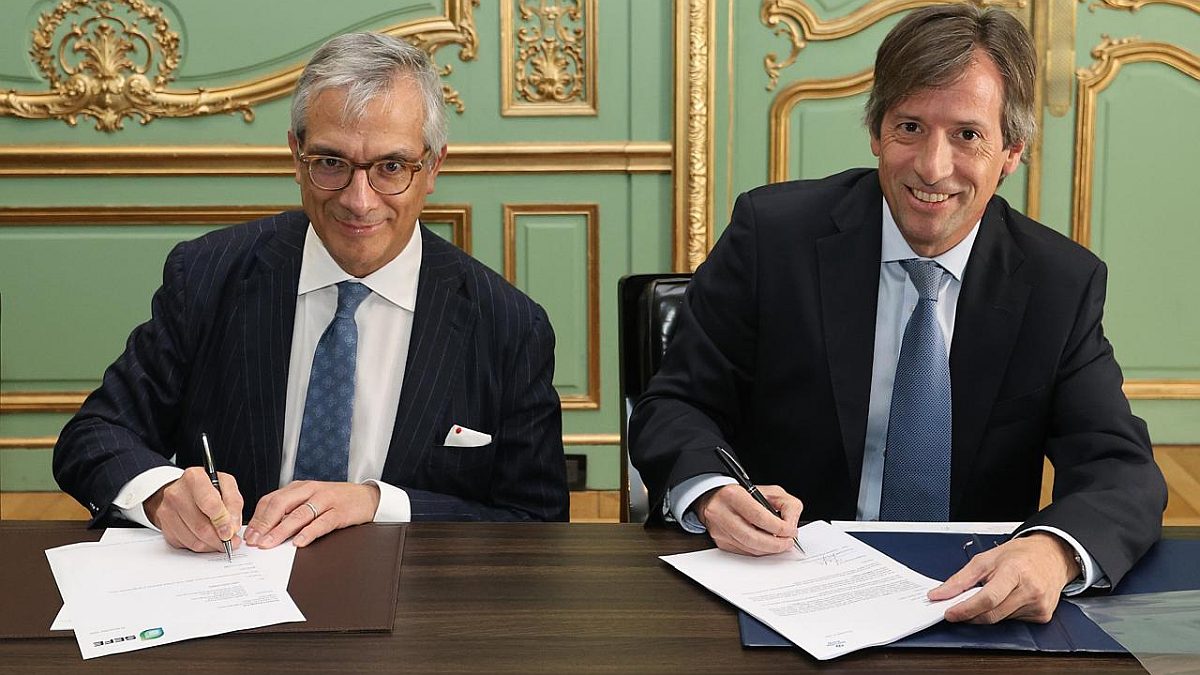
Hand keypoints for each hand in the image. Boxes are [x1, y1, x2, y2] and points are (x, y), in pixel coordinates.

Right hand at [144, 467, 243, 552]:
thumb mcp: (226, 485)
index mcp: (194, 477)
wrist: (184, 490)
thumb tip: (232, 527)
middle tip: (231, 541)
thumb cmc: (208, 488)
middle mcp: (176, 493)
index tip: (231, 531)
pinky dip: (201, 546)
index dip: (222, 521)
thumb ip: (233, 503)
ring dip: (212, 544)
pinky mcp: (165, 526)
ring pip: (194, 539)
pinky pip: (186, 544)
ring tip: (222, 540)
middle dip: (219, 538)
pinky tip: (208, 539)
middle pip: (201, 525)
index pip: (209, 503)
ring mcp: (167, 510)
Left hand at [244, 481, 380, 548]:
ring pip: (298, 515)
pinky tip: (298, 542)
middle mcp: (311, 490)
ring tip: (269, 543)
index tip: (248, 534)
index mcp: (300, 487)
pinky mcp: (340, 512)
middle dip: (265, 524)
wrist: (367, 497)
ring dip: (281, 530)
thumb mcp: (311, 499)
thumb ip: (292, 510)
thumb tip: (266, 529)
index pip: (272, 499)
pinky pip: (321, 523)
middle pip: (281, 505)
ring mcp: (326, 500)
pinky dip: (308, 533)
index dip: (258, 517)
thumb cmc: (337, 500)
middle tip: (254, 540)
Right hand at [693, 484, 802, 555]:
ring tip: (780, 543)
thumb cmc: (745, 495)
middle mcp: (721, 513)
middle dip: (775, 544)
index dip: (779, 527)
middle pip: (752, 537)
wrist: (716, 499)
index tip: (791, 531)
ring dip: (769, 549)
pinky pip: (744, 552)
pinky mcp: (720, 541)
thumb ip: (788, 505)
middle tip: (788, 542)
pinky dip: (759, 550)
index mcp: (733, 495)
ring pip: (749, 548)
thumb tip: (791, 526)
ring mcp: (719, 529)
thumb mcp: (771, 492)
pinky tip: (766, 545)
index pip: (759, 516)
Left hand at [929, 533, 1079, 623]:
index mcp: (1015, 571)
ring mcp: (1039, 605)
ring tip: (990, 594)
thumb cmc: (1020, 555)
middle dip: (971, 614)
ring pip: (1001, 619)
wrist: (1051, 556)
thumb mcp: (986, 559)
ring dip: (987, 612)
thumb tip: (940, 594)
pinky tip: (1007, 599)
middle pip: (992, 614)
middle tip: (958, 609)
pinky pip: (1013, 621)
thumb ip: (961, 579)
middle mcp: (1031, 590)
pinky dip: (1003, 613)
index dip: (966, 609)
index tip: (950, 612)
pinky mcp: (1043, 616)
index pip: (988, 598)